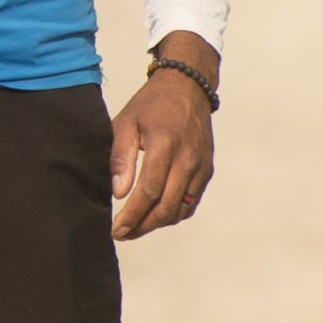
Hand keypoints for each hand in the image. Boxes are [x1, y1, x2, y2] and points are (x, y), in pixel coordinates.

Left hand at [110, 38, 217, 239]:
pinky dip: (174, 213)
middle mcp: (188, 160)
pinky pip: (192, 201)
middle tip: (122, 234)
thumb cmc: (151, 104)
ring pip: (181, 209)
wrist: (187, 88)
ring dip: (158, 223)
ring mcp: (201, 167)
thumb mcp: (126, 123)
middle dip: (143, 226)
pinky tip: (155, 215)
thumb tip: (119, 193)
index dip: (132, 215)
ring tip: (135, 227)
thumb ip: (121, 158)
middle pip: (167, 207)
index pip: (149, 192)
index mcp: (166, 146)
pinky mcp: (207, 170)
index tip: (115, 229)